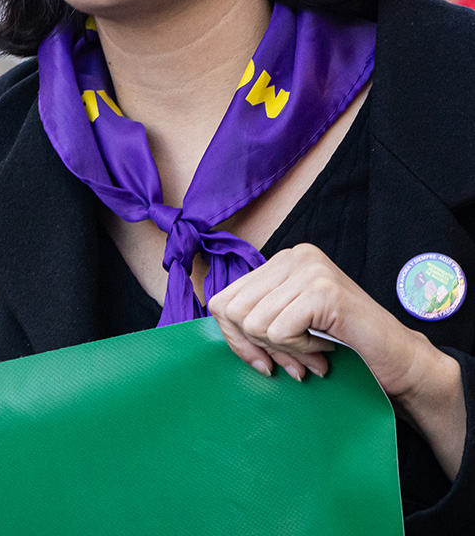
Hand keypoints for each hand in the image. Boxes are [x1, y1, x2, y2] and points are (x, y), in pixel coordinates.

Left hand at [208, 243, 466, 480]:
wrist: (398, 360)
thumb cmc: (343, 346)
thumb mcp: (288, 324)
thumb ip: (255, 318)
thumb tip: (219, 322)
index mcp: (281, 262)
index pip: (223, 300)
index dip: (235, 339)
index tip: (262, 360)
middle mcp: (293, 256)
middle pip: (234, 312)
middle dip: (257, 347)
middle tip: (291, 362)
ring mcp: (309, 270)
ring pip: (255, 324)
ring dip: (284, 351)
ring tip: (312, 354)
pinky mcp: (322, 291)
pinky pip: (279, 332)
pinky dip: (299, 351)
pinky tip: (324, 349)